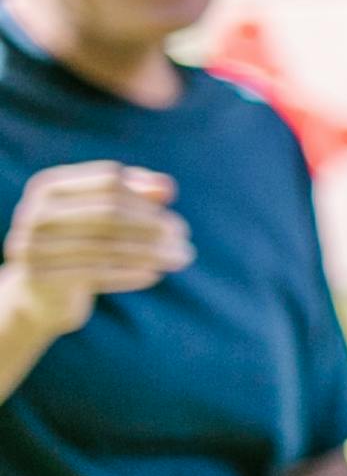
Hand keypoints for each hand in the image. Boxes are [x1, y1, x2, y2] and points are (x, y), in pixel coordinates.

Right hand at [2, 162, 191, 344]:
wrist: (41, 294)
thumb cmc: (79, 244)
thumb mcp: (103, 217)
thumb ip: (134, 196)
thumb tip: (167, 187)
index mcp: (48, 187)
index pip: (108, 181)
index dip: (143, 195)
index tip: (172, 207)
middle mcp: (34, 212)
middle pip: (109, 213)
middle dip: (152, 223)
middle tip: (184, 235)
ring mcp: (32, 245)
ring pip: (107, 246)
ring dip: (151, 251)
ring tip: (182, 257)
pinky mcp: (40, 277)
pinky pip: (95, 273)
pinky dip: (130, 273)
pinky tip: (156, 274)